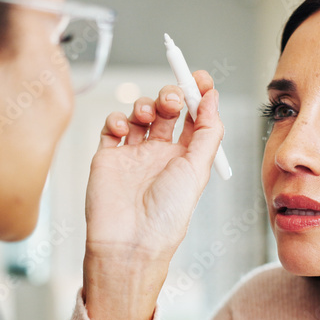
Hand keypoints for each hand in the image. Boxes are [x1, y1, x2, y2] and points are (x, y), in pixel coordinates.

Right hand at [83, 71, 222, 319]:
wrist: (128, 241)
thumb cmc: (166, 215)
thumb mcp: (197, 169)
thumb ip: (207, 130)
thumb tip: (212, 96)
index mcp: (186, 158)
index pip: (195, 117)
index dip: (198, 95)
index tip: (199, 77)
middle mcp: (160, 154)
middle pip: (167, 110)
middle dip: (171, 95)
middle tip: (173, 98)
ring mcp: (132, 154)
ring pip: (139, 114)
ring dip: (145, 104)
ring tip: (148, 114)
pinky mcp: (107, 156)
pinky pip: (111, 126)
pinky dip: (117, 119)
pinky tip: (123, 128)